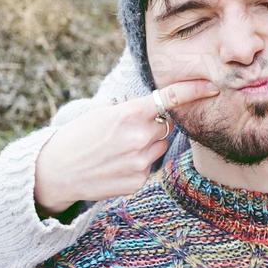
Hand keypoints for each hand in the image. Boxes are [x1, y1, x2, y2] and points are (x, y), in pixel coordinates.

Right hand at [33, 79, 217, 214]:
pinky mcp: (138, 181)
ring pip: (160, 147)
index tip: (211, 86)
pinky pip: (150, 167)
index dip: (193, 91)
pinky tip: (116, 165)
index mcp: (128, 114)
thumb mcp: (103, 114)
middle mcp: (138, 138)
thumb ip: (133, 111)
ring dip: (148, 145)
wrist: (57, 171)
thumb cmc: (79, 137)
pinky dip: (138, 164)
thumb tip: (161, 110)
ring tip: (119, 150)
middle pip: (166, 126)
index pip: (169, 99)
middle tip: (129, 130)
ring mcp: (140, 162)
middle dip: (155, 125)